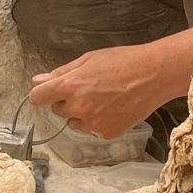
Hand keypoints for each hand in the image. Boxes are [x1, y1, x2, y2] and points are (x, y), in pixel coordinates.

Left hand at [28, 44, 184, 138]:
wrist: (154, 75)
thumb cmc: (123, 61)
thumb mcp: (89, 59)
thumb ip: (61, 73)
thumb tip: (38, 81)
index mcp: (70, 86)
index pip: (37, 97)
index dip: (41, 94)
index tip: (48, 92)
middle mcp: (78, 108)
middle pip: (57, 110)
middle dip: (67, 101)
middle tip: (89, 88)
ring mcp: (92, 124)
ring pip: (74, 123)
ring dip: (82, 114)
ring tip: (104, 99)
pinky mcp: (106, 133)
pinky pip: (93, 130)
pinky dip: (99, 122)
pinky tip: (114, 108)